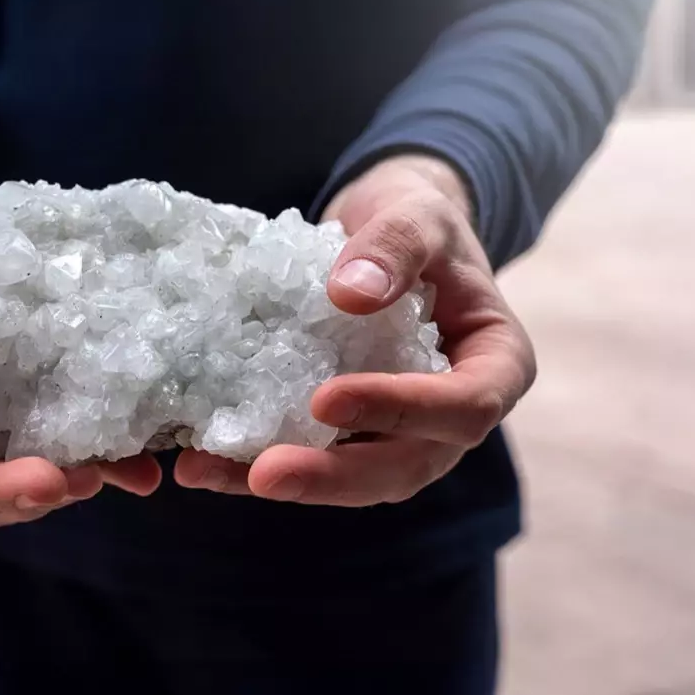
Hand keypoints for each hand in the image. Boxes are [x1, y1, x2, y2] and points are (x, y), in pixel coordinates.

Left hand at [175, 154, 535, 505]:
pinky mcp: (347, 431)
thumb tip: (351, 293)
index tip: (326, 400)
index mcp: (494, 369)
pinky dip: (252, 458)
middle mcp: (448, 417)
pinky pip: (307, 454)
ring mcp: (397, 432)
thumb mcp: (419, 214)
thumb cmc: (421, 220)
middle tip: (262, 474)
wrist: (390, 234)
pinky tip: (199, 458)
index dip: (400, 413)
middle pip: (403, 467)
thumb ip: (396, 246)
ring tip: (205, 471)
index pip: (464, 410)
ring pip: (349, 476)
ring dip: (281, 479)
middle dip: (332, 477)